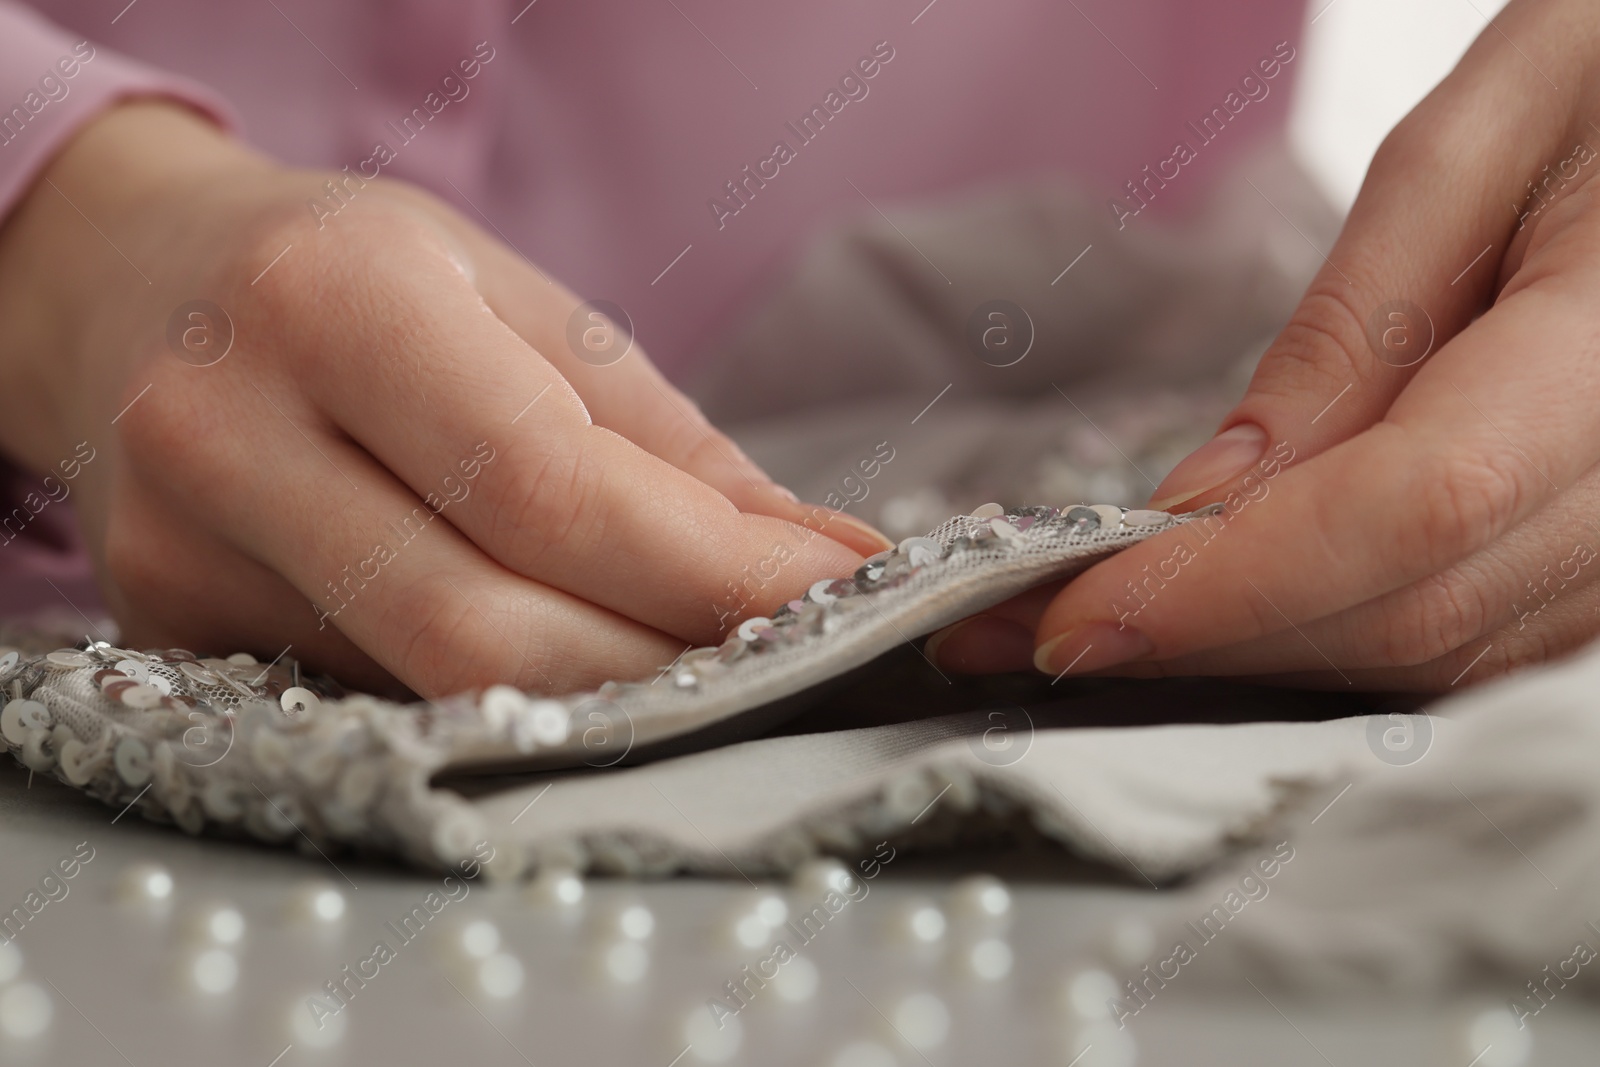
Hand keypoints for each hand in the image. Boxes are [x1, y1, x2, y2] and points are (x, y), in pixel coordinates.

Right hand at [0, 102, 887, 698]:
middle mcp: (224, 433)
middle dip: (664, 665)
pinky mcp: (173, 634)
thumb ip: (672, 447)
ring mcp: (179, 553)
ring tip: (698, 666)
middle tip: (782, 656)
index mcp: (330, 302)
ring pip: (434, 689)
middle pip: (483, 628)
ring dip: (602, 700)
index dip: (705, 568)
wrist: (133, 286)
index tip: (838, 595)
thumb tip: (834, 558)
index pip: (543, 484)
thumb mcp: (519, 304)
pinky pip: (383, 699)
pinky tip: (574, 672)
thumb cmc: (354, 276)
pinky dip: (505, 699)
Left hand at [930, 0, 1599, 689]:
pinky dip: (1335, 638)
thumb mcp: (1479, 146)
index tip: (1070, 617)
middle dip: (1200, 637)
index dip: (1229, 584)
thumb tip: (1211, 496)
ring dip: (1254, 654)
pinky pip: (1477, 640)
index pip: (1407, 507)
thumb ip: (1354, 328)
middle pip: (1408, 612)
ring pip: (1437, 653)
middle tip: (1026, 627)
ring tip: (1103, 619)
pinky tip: (1230, 615)